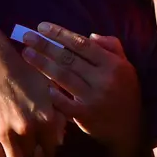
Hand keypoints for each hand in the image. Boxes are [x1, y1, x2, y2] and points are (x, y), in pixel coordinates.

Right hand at [0, 43, 65, 156]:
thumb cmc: (22, 74)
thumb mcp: (47, 91)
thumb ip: (56, 116)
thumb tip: (60, 141)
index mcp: (46, 119)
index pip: (50, 152)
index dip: (46, 155)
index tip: (40, 152)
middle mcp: (28, 129)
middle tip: (26, 154)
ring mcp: (6, 132)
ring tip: (13, 153)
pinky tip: (0, 151)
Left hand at [19, 23, 141, 156]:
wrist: (130, 129)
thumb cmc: (125, 93)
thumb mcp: (126, 67)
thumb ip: (111, 47)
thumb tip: (90, 35)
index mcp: (113, 64)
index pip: (82, 44)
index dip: (60, 34)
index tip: (42, 27)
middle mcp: (104, 79)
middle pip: (69, 58)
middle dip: (45, 46)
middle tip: (26, 37)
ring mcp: (94, 98)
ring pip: (63, 77)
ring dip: (42, 64)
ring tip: (26, 54)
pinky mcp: (86, 115)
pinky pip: (63, 102)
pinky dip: (51, 93)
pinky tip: (38, 84)